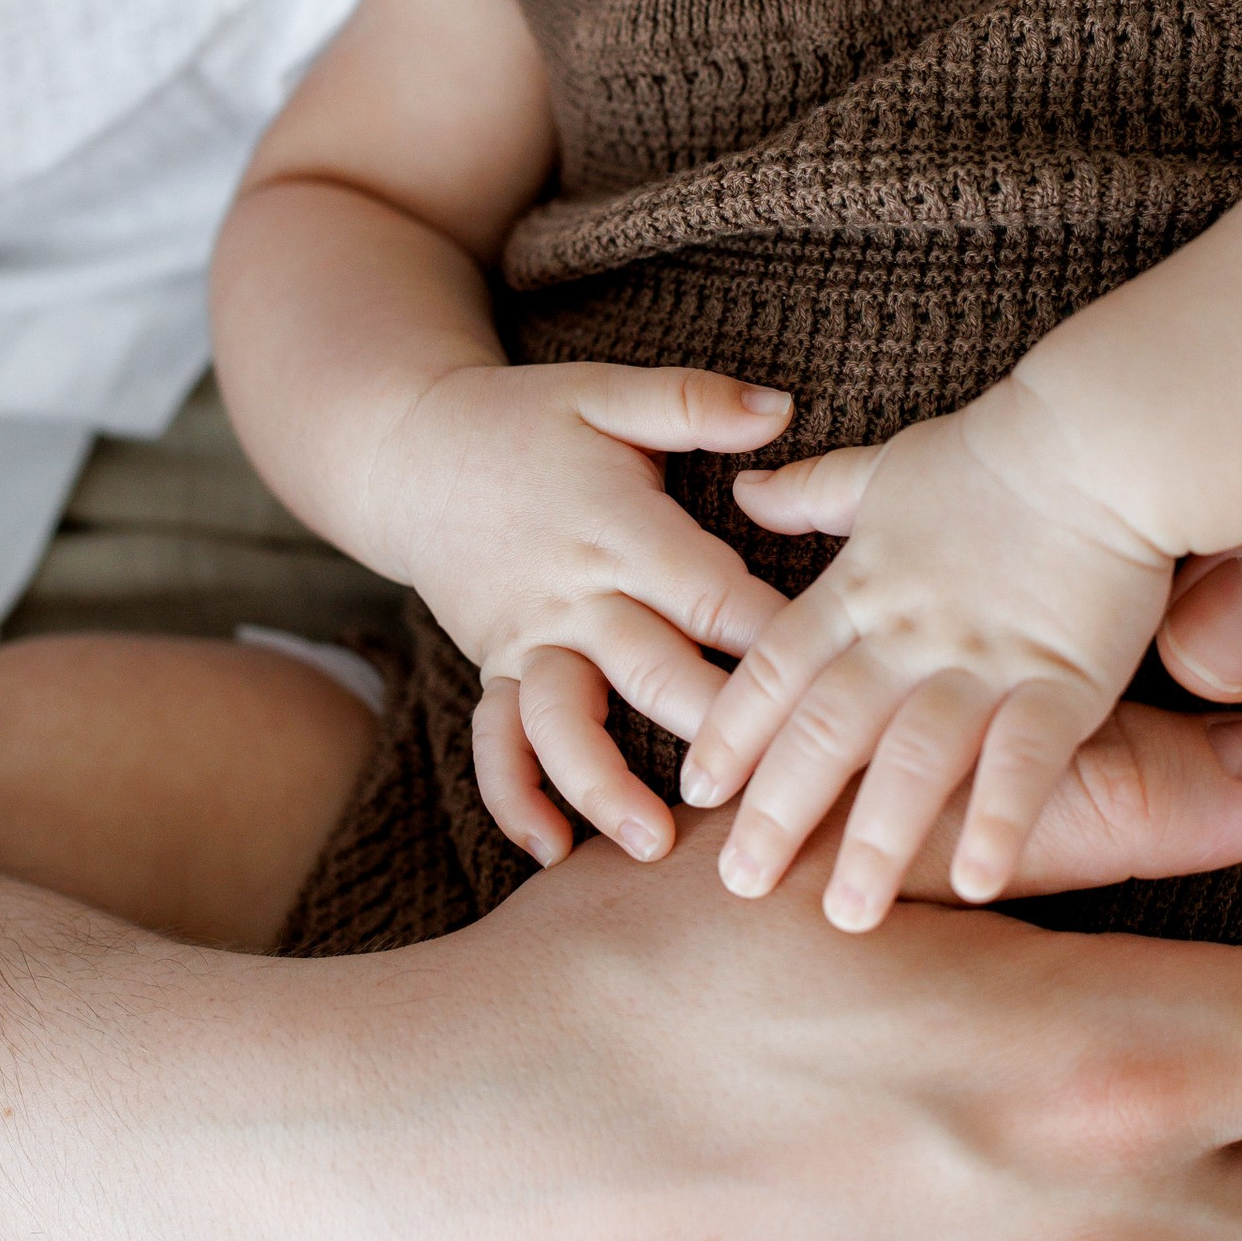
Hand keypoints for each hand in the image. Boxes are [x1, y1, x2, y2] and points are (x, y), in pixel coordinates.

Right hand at [379, 359, 792, 862]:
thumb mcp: (603, 390)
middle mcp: (575, 598)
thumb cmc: (523, 420)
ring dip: (604, 785)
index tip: (835, 685)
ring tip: (653, 844)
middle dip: (715, 730)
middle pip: (653, 672)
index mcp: (620, 531)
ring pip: (563, 724)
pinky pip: (496, 743)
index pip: (711, 593)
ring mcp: (529, 644)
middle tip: (774, 789)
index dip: (773, 638)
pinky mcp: (496, 671)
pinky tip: (552, 850)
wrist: (406, 451)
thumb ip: (692, 401)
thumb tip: (784, 408)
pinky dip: (515, 798)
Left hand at [686, 387, 1173, 925]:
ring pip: (914, 759)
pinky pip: (1024, 759)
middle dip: (780, 811)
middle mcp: (909, 632)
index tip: (696, 791)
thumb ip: (813, 493)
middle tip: (741, 885)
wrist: (1098, 436)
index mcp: (862, 586)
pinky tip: (972, 883)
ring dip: (877, 840)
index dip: (733, 731)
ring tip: (847, 917)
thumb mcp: (884, 468)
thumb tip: (744, 491)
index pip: (776, 669)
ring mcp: (984, 657)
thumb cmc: (994, 452)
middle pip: (827, 730)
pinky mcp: (1063, 676)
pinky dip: (997, 819)